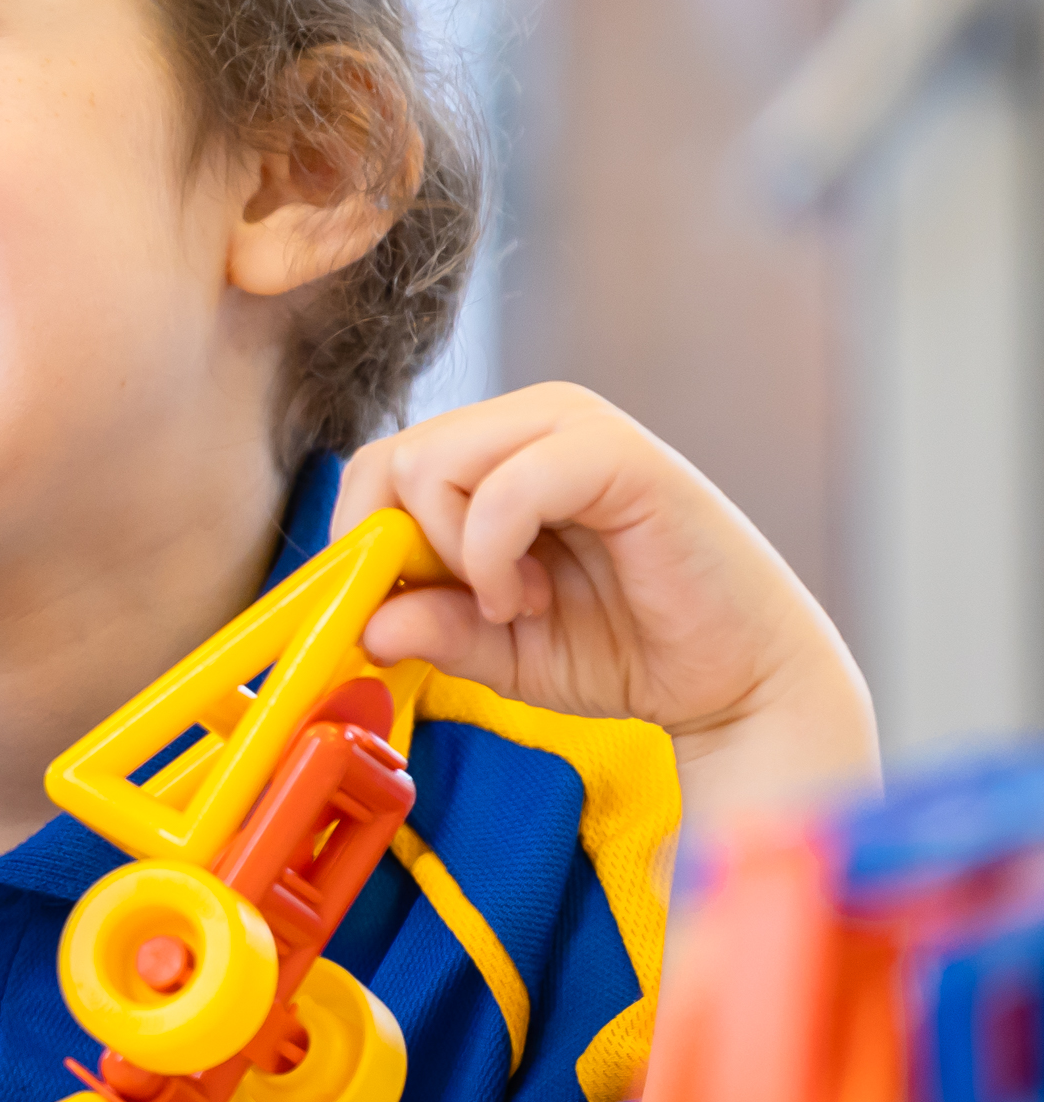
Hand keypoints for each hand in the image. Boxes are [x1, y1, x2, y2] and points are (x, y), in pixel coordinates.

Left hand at [341, 383, 876, 820]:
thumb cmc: (624, 650)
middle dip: (406, 552)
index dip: (366, 544)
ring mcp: (574, 426)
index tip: (408, 610)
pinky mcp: (617, 453)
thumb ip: (431, 627)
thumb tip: (365, 620)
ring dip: (455, 555)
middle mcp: (529, 421)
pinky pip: (504, 484)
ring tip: (517, 604)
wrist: (736, 681)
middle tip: (471, 606)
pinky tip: (531, 598)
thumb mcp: (496, 649)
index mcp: (495, 450)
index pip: (379, 466)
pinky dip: (493, 555)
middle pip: (392, 458)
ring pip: (431, 460)